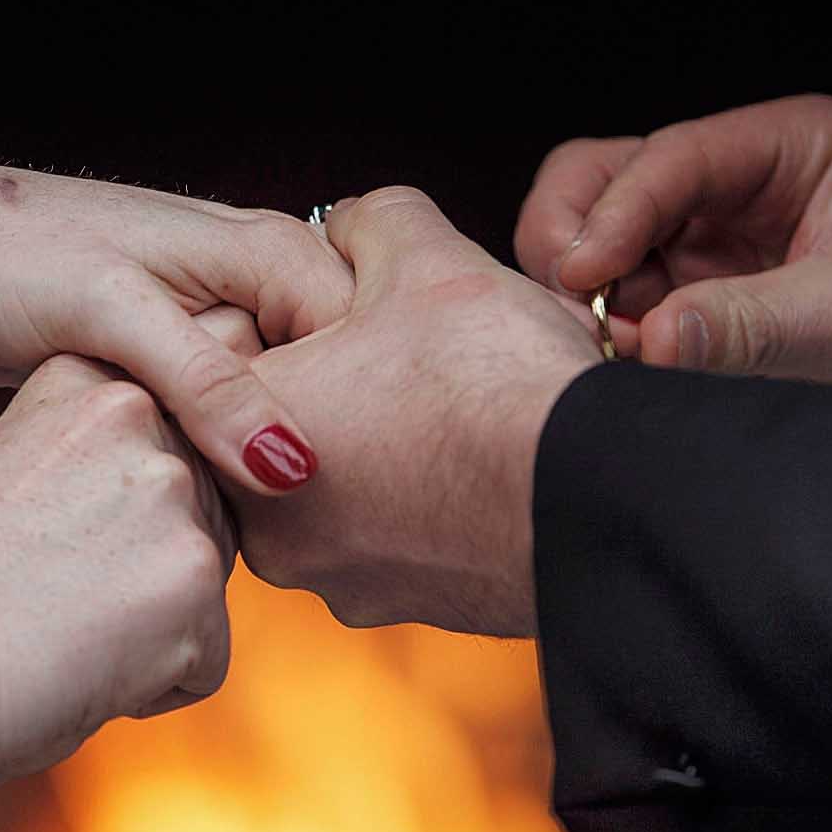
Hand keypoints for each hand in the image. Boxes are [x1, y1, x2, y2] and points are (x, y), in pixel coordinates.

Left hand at [0, 155, 353, 499]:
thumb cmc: (4, 255)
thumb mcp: (114, 314)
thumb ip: (209, 387)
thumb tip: (292, 466)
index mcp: (266, 248)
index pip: (366, 342)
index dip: (366, 417)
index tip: (350, 496)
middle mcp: (253, 280)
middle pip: (333, 381)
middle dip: (322, 449)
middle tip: (296, 529)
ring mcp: (213, 325)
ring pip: (277, 410)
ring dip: (266, 464)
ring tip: (250, 529)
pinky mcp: (170, 366)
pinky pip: (226, 423)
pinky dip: (219, 462)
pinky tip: (207, 509)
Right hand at [0, 353, 237, 796]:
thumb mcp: (12, 477)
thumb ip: (96, 471)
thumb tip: (167, 514)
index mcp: (88, 381)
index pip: (166, 460)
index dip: (108, 525)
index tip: (36, 546)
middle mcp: (142, 417)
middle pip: (198, 525)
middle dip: (138, 580)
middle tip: (38, 598)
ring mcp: (171, 497)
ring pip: (202, 595)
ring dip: (144, 632)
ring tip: (50, 629)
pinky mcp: (191, 583)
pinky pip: (205, 665)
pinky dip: (151, 692)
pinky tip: (72, 672)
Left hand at [232, 189, 598, 637]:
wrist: (596, 497)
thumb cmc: (494, 375)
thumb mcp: (425, 253)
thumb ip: (366, 223)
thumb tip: (347, 229)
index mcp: (241, 435)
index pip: (235, 357)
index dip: (305, 317)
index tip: (363, 312)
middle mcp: (268, 525)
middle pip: (293, 425)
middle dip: (348, 384)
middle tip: (415, 353)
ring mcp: (335, 578)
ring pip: (349, 482)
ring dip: (392, 443)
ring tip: (459, 402)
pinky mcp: (400, 608)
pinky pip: (399, 533)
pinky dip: (431, 497)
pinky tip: (481, 458)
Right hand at [516, 96, 831, 381]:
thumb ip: (748, 326)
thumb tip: (651, 339)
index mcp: (789, 145)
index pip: (672, 157)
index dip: (616, 211)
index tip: (585, 273)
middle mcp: (739, 181)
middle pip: (610, 178)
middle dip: (581, 239)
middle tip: (585, 309)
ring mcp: (714, 240)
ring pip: (604, 239)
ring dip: (593, 292)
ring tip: (614, 348)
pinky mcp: (704, 300)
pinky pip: (627, 299)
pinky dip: (611, 328)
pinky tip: (629, 362)